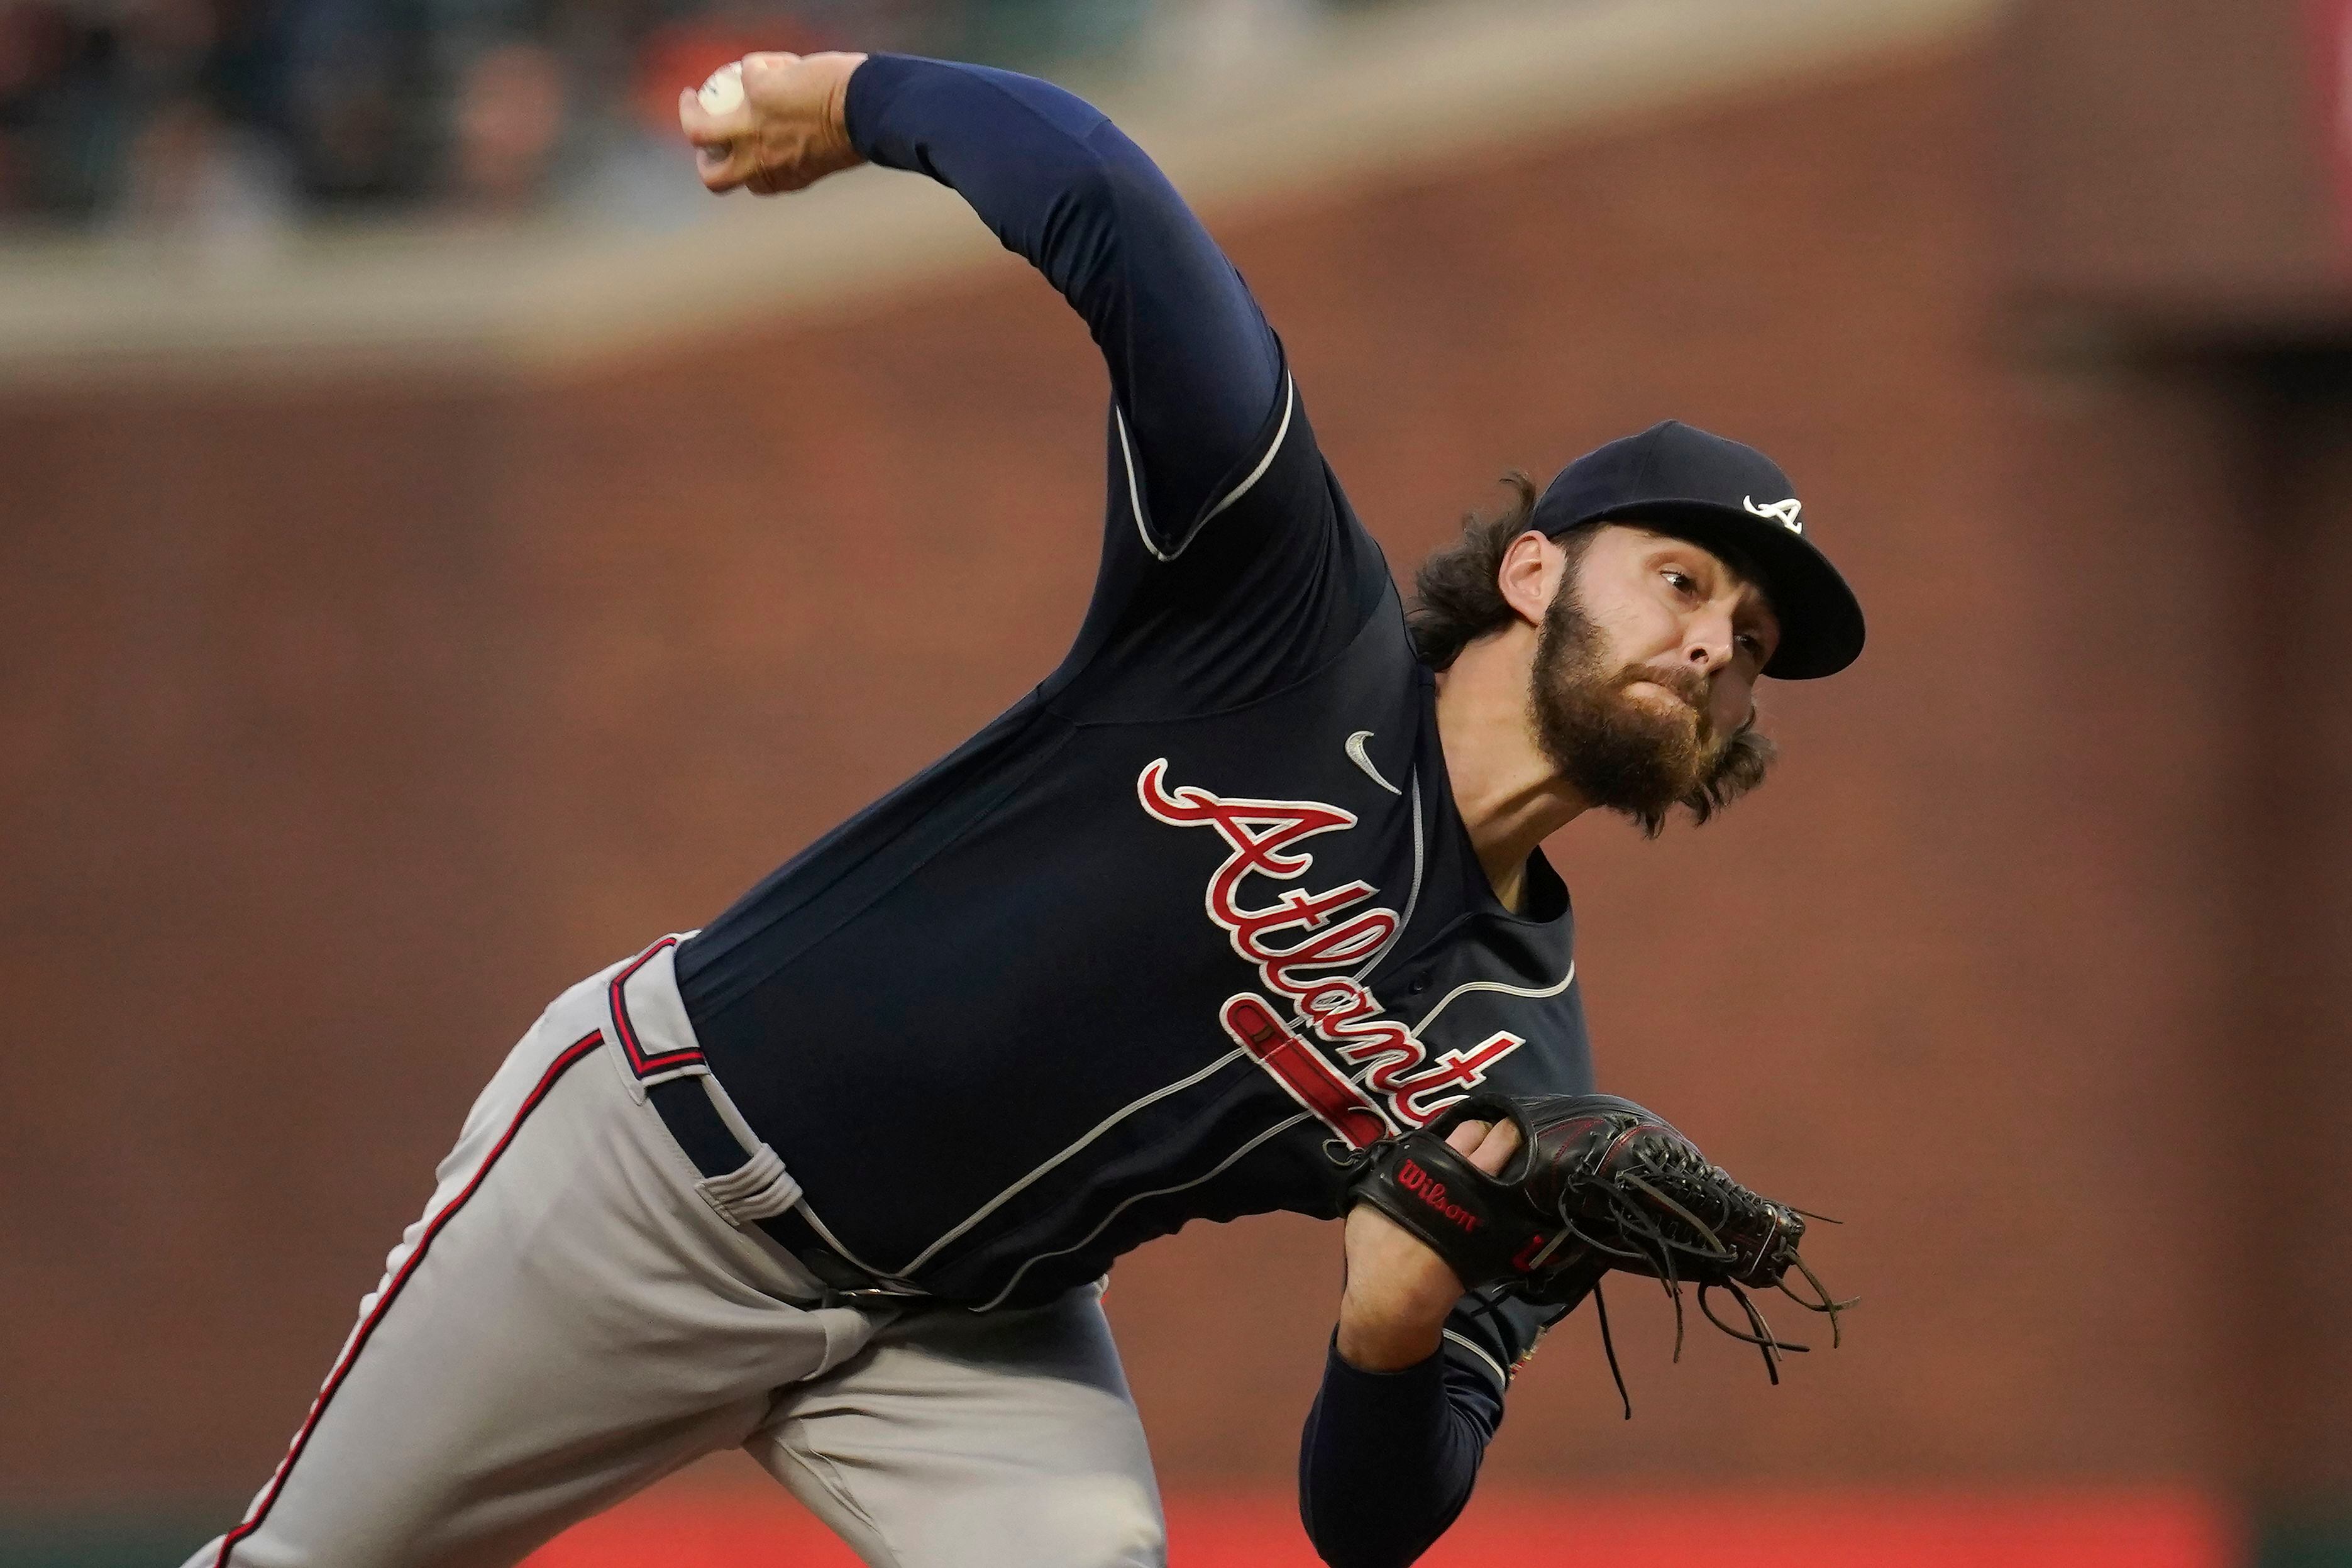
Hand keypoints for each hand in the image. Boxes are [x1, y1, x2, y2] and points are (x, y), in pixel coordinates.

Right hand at [678, 51, 866, 195]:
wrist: (867, 112)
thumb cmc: (860, 135)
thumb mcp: (826, 157)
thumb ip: (803, 156)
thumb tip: (800, 145)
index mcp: (779, 180)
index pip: (748, 183)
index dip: (741, 169)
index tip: (743, 156)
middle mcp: (759, 163)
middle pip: (712, 175)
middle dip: (701, 160)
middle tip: (702, 139)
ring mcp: (751, 127)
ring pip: (699, 130)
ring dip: (688, 112)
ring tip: (692, 97)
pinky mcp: (756, 90)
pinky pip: (748, 70)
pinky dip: (761, 64)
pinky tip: (775, 62)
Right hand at [1335, 1117, 1522, 1371]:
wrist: (1396, 1293)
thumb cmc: (1376, 1245)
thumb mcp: (1372, 1194)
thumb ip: (1394, 1170)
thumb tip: (1407, 1158)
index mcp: (1434, 1161)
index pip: (1469, 1129)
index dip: (1478, 1127)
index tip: (1481, 1130)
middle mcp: (1467, 1177)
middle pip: (1501, 1142)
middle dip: (1508, 1134)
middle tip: (1510, 1136)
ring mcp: (1488, 1207)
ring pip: (1514, 1171)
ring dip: (1518, 1163)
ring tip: (1517, 1164)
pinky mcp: (1500, 1237)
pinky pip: (1517, 1209)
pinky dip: (1520, 1200)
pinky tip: (1519, 1200)